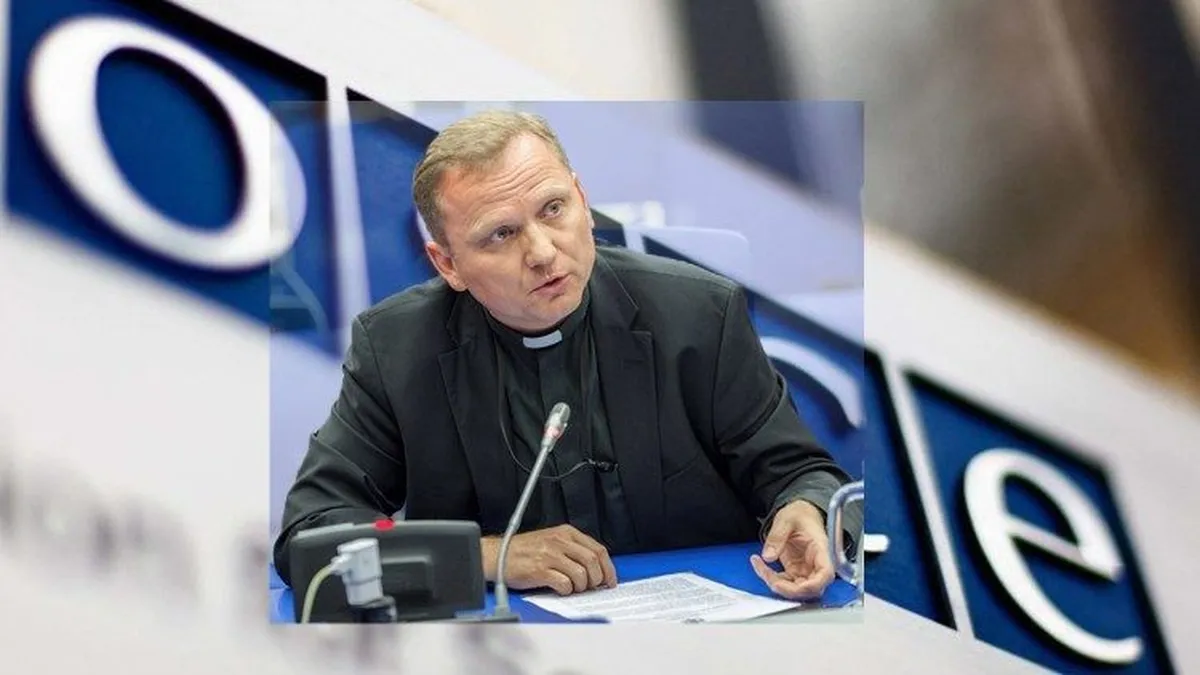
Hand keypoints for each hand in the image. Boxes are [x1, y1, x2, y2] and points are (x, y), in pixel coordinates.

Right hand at [482, 524, 617, 595]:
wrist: (498, 555)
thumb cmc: (525, 551)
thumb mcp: (552, 540)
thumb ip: (573, 550)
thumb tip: (596, 569)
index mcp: (566, 532)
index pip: (598, 549)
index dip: (608, 568)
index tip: (610, 580)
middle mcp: (559, 541)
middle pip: (593, 561)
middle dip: (597, 578)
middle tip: (592, 587)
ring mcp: (549, 555)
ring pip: (581, 574)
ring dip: (581, 586)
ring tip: (573, 588)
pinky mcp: (540, 570)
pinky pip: (564, 583)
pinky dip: (567, 590)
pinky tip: (560, 589)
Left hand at [750, 499, 834, 600]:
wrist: (799, 513)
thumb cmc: (800, 514)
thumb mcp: (786, 520)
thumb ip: (777, 537)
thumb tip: (768, 556)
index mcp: (821, 549)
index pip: (825, 574)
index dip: (813, 585)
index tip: (794, 586)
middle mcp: (817, 564)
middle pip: (810, 589)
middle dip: (788, 589)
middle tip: (767, 575)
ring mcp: (807, 570)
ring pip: (796, 590)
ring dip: (776, 584)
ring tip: (759, 566)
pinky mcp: (796, 571)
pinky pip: (785, 583)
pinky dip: (771, 579)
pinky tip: (760, 566)